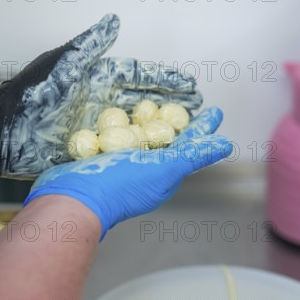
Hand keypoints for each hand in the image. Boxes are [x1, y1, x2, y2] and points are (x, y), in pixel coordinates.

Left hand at [0, 13, 201, 178]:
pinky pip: (123, 149)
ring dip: (162, 129)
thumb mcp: (61, 66)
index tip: (191, 85)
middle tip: (199, 110)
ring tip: (189, 134)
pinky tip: (160, 157)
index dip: (166, 80)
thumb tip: (115, 19)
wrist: (3, 134)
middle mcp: (102, 101)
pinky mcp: (92, 148)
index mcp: (98, 78)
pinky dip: (142, 152)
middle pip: (145, 101)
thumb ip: (89, 45)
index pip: (139, 75)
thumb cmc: (29, 97)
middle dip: (173, 105)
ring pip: (138, 126)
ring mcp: (99, 126)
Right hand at [23, 107, 231, 239]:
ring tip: (160, 104)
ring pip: (141, 136)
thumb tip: (226, 145)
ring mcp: (121, 163)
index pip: (190, 145)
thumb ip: (193, 156)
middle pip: (167, 139)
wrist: (73, 197)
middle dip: (179, 121)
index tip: (216, 110)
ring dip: (151, 120)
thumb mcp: (164, 169)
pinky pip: (116, 136)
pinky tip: (123, 110)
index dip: (203, 127)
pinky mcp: (100, 157)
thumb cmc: (120, 185)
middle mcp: (145, 169)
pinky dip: (123, 123)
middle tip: (189, 103)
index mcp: (164, 174)